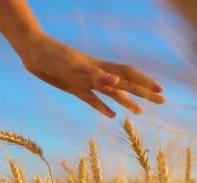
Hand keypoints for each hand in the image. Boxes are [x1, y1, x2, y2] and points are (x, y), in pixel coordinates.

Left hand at [19, 35, 165, 117]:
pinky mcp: (74, 88)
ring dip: (127, 102)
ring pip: (112, 94)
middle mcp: (96, 76)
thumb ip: (95, 75)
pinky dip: (103, 108)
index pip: (128, 76)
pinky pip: (92, 100)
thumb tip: (117, 82)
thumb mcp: (74, 66)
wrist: (33, 53)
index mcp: (99, 69)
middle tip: (162, 102)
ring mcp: (86, 83)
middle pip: (126, 86)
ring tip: (140, 112)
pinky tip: (111, 115)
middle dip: (144, 93)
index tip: (160, 91)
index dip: (144, 83)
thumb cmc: (53, 56)